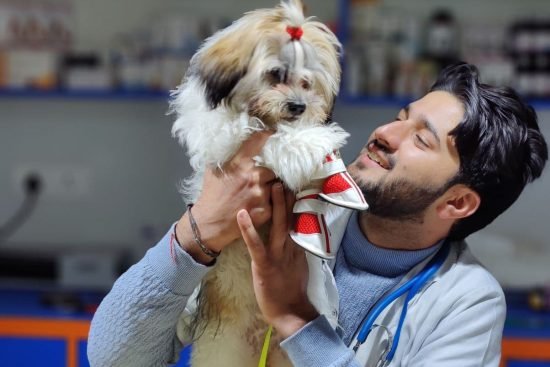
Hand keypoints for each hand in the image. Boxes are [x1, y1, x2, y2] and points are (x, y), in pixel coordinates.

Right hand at [176, 131, 276, 263]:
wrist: (210, 223)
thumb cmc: (211, 195)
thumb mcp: (213, 170)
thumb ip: (227, 156)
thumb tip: (234, 141)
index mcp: (240, 164)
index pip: (258, 142)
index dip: (267, 134)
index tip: (273, 132)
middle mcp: (253, 177)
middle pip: (272, 167)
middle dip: (268, 172)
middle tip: (260, 178)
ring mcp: (261, 194)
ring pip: (275, 185)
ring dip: (270, 188)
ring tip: (258, 193)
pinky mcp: (266, 210)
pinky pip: (275, 201)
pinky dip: (269, 202)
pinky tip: (258, 205)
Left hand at [237, 183, 318, 337]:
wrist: (290, 311)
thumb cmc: (291, 288)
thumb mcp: (298, 262)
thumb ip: (296, 244)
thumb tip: (295, 228)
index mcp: (295, 244)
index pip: (296, 217)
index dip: (295, 199)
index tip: (293, 181)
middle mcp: (289, 245)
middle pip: (289, 216)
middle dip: (288, 195)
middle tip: (286, 173)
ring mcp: (278, 254)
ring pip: (277, 225)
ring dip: (275, 204)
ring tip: (272, 185)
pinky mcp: (265, 264)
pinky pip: (256, 244)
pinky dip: (249, 229)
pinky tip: (241, 214)